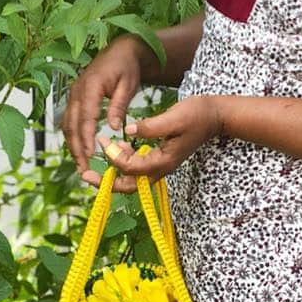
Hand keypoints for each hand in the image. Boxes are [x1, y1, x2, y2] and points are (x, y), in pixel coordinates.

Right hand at [62, 35, 144, 185]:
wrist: (121, 51)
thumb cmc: (126, 67)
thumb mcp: (128, 85)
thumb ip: (118, 105)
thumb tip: (112, 128)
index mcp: (90, 86)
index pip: (85, 116)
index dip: (86, 137)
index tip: (90, 155)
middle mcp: (77, 91)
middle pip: (72, 124)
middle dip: (75, 147)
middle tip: (82, 168)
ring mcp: (73, 94)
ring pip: (67, 124)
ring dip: (72, 145)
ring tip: (80, 164)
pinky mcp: (75, 98)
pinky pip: (70, 120)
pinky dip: (72, 136)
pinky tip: (79, 149)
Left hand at [99, 96, 223, 192]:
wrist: (216, 116)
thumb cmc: (197, 115)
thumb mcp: (174, 117)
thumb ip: (150, 127)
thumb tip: (128, 131)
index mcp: (163, 162)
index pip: (131, 168)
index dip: (114, 157)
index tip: (104, 141)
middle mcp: (161, 169)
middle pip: (129, 186)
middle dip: (106, 182)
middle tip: (85, 174)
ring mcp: (162, 165)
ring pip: (132, 179)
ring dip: (114, 170)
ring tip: (101, 152)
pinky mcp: (161, 158)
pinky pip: (138, 168)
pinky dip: (124, 161)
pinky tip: (118, 146)